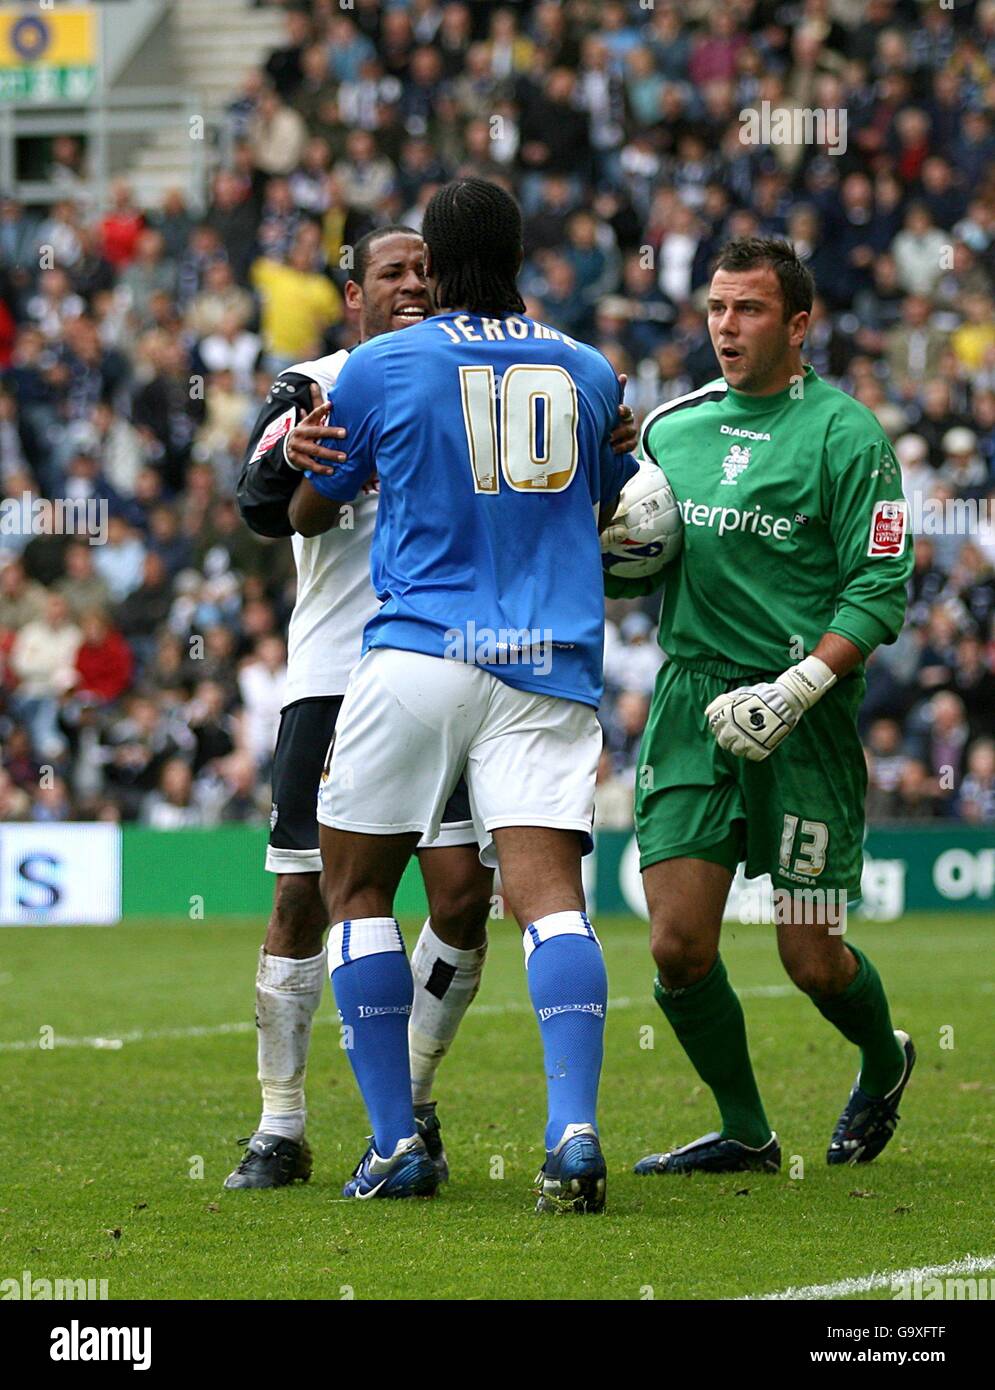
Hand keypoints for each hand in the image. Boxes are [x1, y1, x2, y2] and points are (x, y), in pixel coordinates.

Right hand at [286, 384, 347, 473]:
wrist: (288, 450)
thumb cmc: (306, 434)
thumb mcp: (309, 421)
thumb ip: (316, 408)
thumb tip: (314, 385)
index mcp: (305, 423)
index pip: (313, 414)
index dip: (322, 409)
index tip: (331, 404)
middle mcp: (300, 433)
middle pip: (317, 432)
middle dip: (331, 433)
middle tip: (345, 433)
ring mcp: (297, 447)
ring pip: (315, 450)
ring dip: (330, 454)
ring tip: (344, 457)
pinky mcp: (297, 459)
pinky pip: (310, 464)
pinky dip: (321, 468)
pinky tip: (332, 471)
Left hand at [610, 373, 636, 454]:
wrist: (601, 437)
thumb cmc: (604, 418)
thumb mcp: (607, 407)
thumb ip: (616, 394)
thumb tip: (624, 376)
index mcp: (622, 411)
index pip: (626, 410)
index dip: (623, 410)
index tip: (617, 411)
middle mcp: (628, 421)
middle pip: (630, 422)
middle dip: (619, 426)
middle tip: (608, 432)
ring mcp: (630, 433)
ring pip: (631, 432)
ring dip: (619, 436)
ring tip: (608, 440)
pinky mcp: (631, 444)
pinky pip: (632, 445)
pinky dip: (623, 447)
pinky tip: (613, 449)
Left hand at [705, 657, 836, 760]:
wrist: (786, 699)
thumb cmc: (762, 695)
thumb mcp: (740, 693)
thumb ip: (722, 703)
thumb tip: (707, 713)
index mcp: (727, 716)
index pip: (715, 728)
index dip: (719, 727)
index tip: (727, 725)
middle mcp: (734, 730)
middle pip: (723, 741)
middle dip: (728, 738)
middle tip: (738, 733)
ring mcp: (747, 740)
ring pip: (736, 751)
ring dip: (739, 746)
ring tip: (747, 738)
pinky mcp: (760, 748)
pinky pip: (751, 756)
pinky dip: (752, 752)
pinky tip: (756, 743)